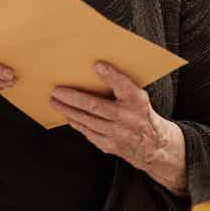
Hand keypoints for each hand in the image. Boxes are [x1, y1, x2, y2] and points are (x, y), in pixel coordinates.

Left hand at [50, 61, 187, 195]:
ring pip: (87, 121)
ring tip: (55, 102)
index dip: (111, 75)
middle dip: (73, 98)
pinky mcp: (110, 146)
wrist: (154, 145)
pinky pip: (88, 133)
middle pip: (95, 106)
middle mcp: (128, 118)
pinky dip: (76, 123)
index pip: (124, 86)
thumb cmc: (141, 114)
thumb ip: (120, 85)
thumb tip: (97, 68)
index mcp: (137, 101)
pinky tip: (68, 115)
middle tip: (56, 90)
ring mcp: (118, 134)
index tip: (97, 65)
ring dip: (68, 111)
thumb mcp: (138, 97)